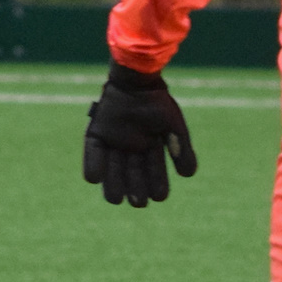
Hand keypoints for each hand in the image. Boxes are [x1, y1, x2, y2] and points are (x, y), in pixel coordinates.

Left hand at [83, 61, 197, 206]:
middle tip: (138, 201)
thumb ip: (182, 150)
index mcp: (151, 148)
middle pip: (132, 177)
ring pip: (112, 171)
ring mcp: (114, 142)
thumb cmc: (157, 103)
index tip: (159, 196)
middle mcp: (131, 149)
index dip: (157, 185)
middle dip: (136, 190)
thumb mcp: (174, 127)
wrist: (137, 80)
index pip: (154, 173)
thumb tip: (188, 175)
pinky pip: (93, 154)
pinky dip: (93, 167)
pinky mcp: (97, 134)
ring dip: (114, 186)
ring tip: (117, 199)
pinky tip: (96, 178)